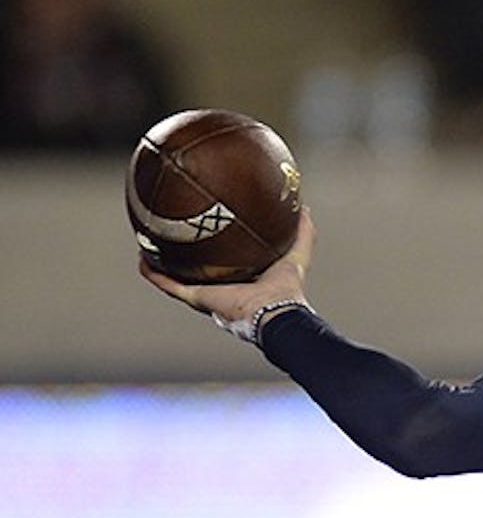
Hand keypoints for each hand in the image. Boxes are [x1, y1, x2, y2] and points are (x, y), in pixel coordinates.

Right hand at [140, 208, 315, 329]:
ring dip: (161, 263)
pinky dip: (154, 273)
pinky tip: (143, 257)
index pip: (224, 262)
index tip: (205, 229)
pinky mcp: (197, 298)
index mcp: (242, 279)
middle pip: (197, 270)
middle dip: (183, 254)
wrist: (275, 310)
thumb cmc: (288, 289)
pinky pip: (168, 284)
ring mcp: (206, 294)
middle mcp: (221, 288)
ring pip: (175, 277)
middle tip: (171, 232)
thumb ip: (303, 232)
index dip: (214, 247)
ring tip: (147, 243)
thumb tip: (304, 208)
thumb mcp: (296, 254)